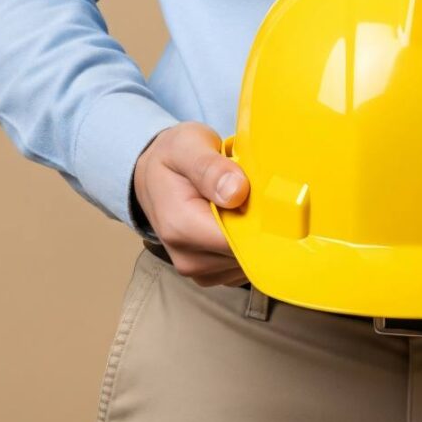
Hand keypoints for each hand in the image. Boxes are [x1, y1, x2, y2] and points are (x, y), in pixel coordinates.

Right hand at [133, 122, 250, 286]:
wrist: (152, 179)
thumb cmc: (172, 160)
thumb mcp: (186, 146)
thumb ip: (210, 167)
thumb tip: (237, 191)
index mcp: (181, 228)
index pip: (240, 240)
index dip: (263, 220)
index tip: (270, 196)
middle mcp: (189, 258)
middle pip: (249, 253)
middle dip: (261, 224)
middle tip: (254, 191)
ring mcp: (200, 271)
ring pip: (251, 261)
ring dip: (255, 233)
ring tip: (240, 204)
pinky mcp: (211, 274)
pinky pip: (244, 265)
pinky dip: (248, 243)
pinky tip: (237, 219)